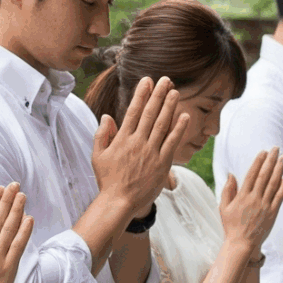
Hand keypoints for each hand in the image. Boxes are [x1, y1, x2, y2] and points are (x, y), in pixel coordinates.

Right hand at [91, 75, 197, 215]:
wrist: (118, 202)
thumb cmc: (107, 180)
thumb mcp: (98, 156)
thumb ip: (102, 134)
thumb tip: (107, 116)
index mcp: (122, 138)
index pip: (134, 111)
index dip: (141, 94)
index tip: (147, 81)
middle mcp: (137, 142)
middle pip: (150, 113)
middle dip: (158, 94)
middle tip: (165, 80)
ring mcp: (151, 152)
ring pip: (162, 124)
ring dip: (169, 106)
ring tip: (175, 91)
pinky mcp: (162, 164)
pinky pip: (172, 142)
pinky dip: (179, 128)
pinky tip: (185, 116)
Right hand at [219, 148, 282, 248]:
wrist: (242, 243)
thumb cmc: (231, 225)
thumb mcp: (224, 207)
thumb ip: (228, 190)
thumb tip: (231, 174)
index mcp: (242, 196)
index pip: (252, 174)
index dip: (258, 162)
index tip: (263, 152)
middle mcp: (254, 199)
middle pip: (264, 176)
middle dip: (271, 161)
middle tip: (276, 149)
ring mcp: (264, 206)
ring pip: (273, 184)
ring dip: (279, 170)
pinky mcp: (272, 213)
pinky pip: (279, 198)